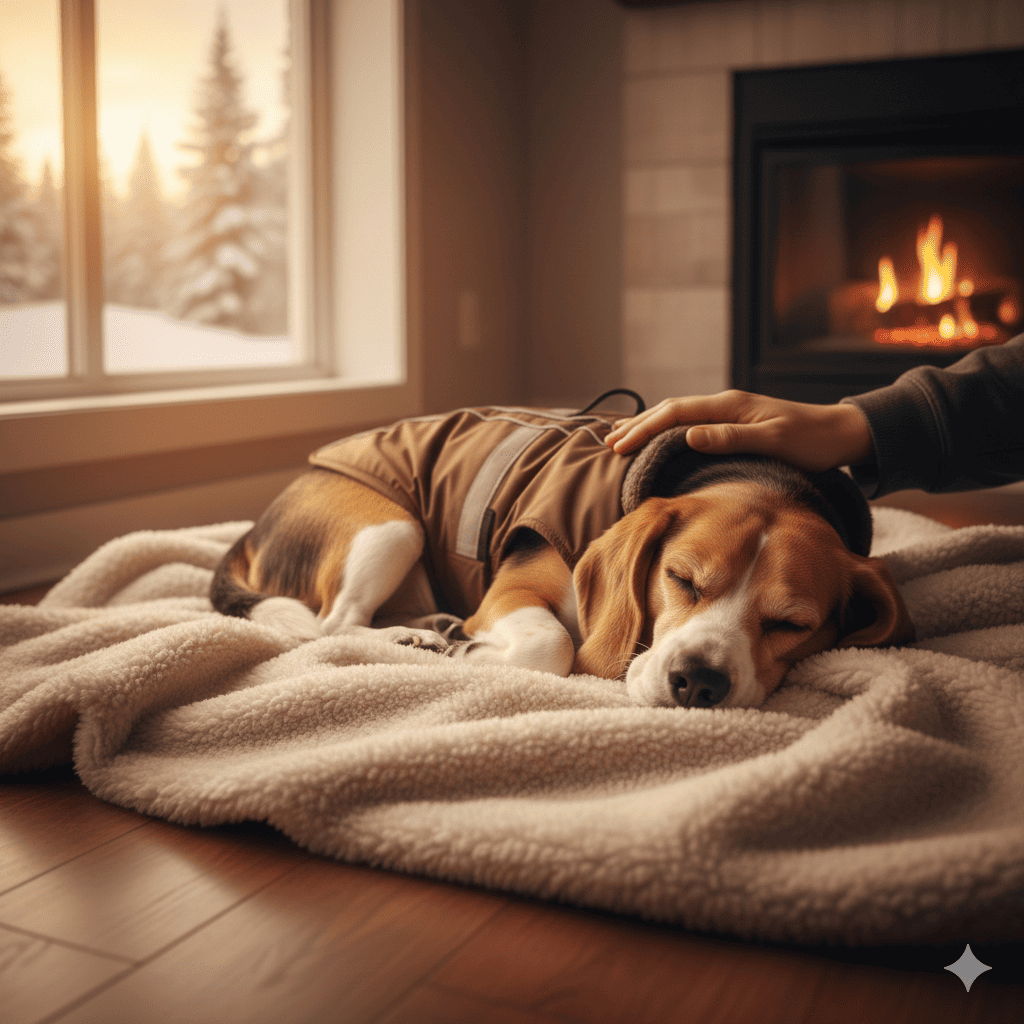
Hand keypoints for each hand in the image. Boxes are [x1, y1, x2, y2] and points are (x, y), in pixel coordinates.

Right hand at [605, 390, 873, 472]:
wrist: (842, 434)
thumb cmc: (812, 442)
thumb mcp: (772, 442)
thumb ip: (730, 438)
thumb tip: (688, 436)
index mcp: (729, 405)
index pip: (675, 414)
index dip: (644, 430)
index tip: (619, 447)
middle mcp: (725, 404)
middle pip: (670, 411)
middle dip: (637, 426)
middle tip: (608, 444)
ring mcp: (729, 412)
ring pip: (678, 416)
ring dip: (648, 427)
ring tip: (622, 439)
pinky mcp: (735, 423)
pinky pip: (691, 424)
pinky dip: (667, 431)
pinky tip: (659, 440)